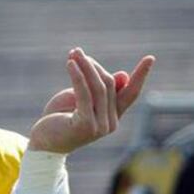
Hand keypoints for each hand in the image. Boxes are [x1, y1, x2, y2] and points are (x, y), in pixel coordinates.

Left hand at [27, 48, 154, 153]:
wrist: (43, 142)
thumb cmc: (60, 118)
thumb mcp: (80, 100)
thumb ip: (98, 90)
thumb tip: (123, 74)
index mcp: (113, 116)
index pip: (131, 93)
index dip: (140, 75)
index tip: (150, 58)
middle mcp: (111, 122)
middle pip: (109, 85)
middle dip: (93, 65)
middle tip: (76, 52)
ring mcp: (100, 126)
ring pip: (98, 88)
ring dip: (85, 66)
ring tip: (73, 53)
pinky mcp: (86, 125)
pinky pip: (84, 94)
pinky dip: (78, 76)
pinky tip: (70, 64)